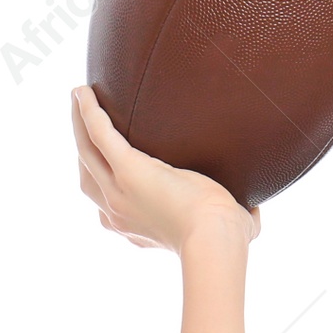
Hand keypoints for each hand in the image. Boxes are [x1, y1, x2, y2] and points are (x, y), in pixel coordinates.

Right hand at [71, 84, 259, 254]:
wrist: (218, 239)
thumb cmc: (228, 240)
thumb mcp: (227, 230)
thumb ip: (237, 218)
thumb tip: (254, 209)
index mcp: (138, 231)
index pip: (111, 211)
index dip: (106, 191)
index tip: (111, 173)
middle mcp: (119, 213)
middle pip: (88, 178)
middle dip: (84, 152)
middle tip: (83, 127)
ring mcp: (118, 192)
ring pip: (86, 152)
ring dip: (79, 126)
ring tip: (79, 99)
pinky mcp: (128, 169)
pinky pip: (99, 135)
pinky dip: (89, 113)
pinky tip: (84, 92)